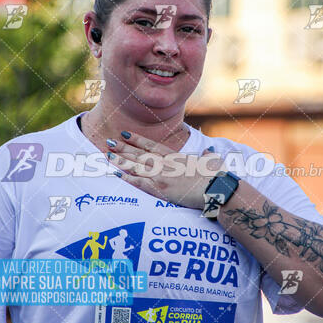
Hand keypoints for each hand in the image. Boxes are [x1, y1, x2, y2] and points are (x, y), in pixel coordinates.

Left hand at [106, 131, 224, 208]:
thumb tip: (210, 150)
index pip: (151, 146)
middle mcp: (165, 163)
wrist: (215, 188)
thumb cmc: (215, 176)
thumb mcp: (211, 161)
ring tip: (107, 154)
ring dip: (120, 160)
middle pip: (139, 154)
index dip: (137, 140)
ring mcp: (161, 175)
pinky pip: (138, 183)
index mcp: (175, 157)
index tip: (125, 134)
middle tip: (109, 141)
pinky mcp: (160, 189)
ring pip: (135, 166)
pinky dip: (126, 178)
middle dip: (123, 148)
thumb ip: (207, 155)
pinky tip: (115, 174)